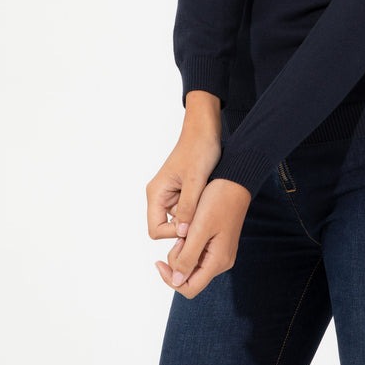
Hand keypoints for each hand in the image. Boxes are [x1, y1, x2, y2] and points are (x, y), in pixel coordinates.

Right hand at [146, 91, 222, 241]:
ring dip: (193, 215)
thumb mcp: (195, 181)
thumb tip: (183, 233)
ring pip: (179, 219)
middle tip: (203, 214)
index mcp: (156, 193)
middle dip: (185, 225)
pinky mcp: (181, 192)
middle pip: (167, 226)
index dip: (173, 233)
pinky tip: (208, 197)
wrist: (205, 130)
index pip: (155, 230)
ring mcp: (170, 194)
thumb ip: (188, 208)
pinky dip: (197, 208)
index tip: (193, 225)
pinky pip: (187, 210)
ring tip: (207, 201)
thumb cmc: (199, 150)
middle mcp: (160, 196)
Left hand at [154, 178, 251, 297]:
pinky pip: (199, 252)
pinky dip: (189, 243)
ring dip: (183, 250)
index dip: (171, 280)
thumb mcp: (199, 229)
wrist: (235, 180)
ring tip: (185, 228)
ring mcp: (221, 252)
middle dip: (177, 260)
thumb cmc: (218, 200)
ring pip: (193, 263)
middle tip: (178, 235)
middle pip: (190, 276)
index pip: (190, 288)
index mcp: (218, 261)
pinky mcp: (219, 243)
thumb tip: (176, 281)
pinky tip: (190, 227)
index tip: (158, 261)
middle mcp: (221, 261)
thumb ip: (188, 257)